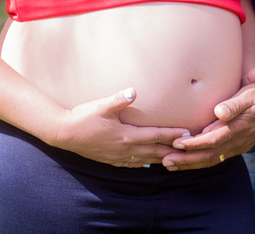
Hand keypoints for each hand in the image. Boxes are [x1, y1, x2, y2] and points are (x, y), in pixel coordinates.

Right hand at [51, 88, 190, 167]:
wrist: (65, 133)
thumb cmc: (83, 117)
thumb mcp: (101, 105)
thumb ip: (119, 99)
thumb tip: (133, 90)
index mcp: (126, 135)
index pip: (155, 135)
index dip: (172, 134)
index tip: (187, 133)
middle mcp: (125, 149)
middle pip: (155, 151)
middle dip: (173, 150)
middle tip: (189, 149)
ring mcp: (118, 157)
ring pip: (146, 160)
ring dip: (161, 158)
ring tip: (175, 158)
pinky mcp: (111, 161)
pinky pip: (133, 165)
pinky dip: (145, 163)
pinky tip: (148, 162)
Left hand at [162, 69, 254, 170]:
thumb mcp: (251, 93)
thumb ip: (234, 104)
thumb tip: (219, 111)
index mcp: (237, 129)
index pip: (211, 140)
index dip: (193, 144)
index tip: (176, 144)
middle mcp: (237, 142)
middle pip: (208, 156)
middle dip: (185, 160)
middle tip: (164, 161)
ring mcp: (238, 146)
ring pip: (211, 159)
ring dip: (190, 164)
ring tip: (170, 165)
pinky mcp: (238, 146)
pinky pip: (216, 158)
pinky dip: (200, 161)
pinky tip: (189, 162)